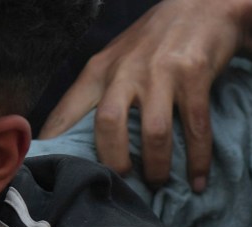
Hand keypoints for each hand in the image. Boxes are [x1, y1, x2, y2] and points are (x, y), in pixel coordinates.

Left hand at [40, 0, 251, 190]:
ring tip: (159, 182)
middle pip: (108, 124)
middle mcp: (125, 70)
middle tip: (121, 184)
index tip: (50, 173)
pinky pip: (196, 128)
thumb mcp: (117, 60)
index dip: (56, 143)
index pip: (68, 111)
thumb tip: (80, 142)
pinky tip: (199, 181)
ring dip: (157, 166)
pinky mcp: (193, 75)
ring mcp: (160, 72)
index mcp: (99, 69)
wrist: (202, 7)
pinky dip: (198, 161)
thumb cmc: (155, 43)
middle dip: (114, 163)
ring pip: (154, 132)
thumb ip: (99, 92)